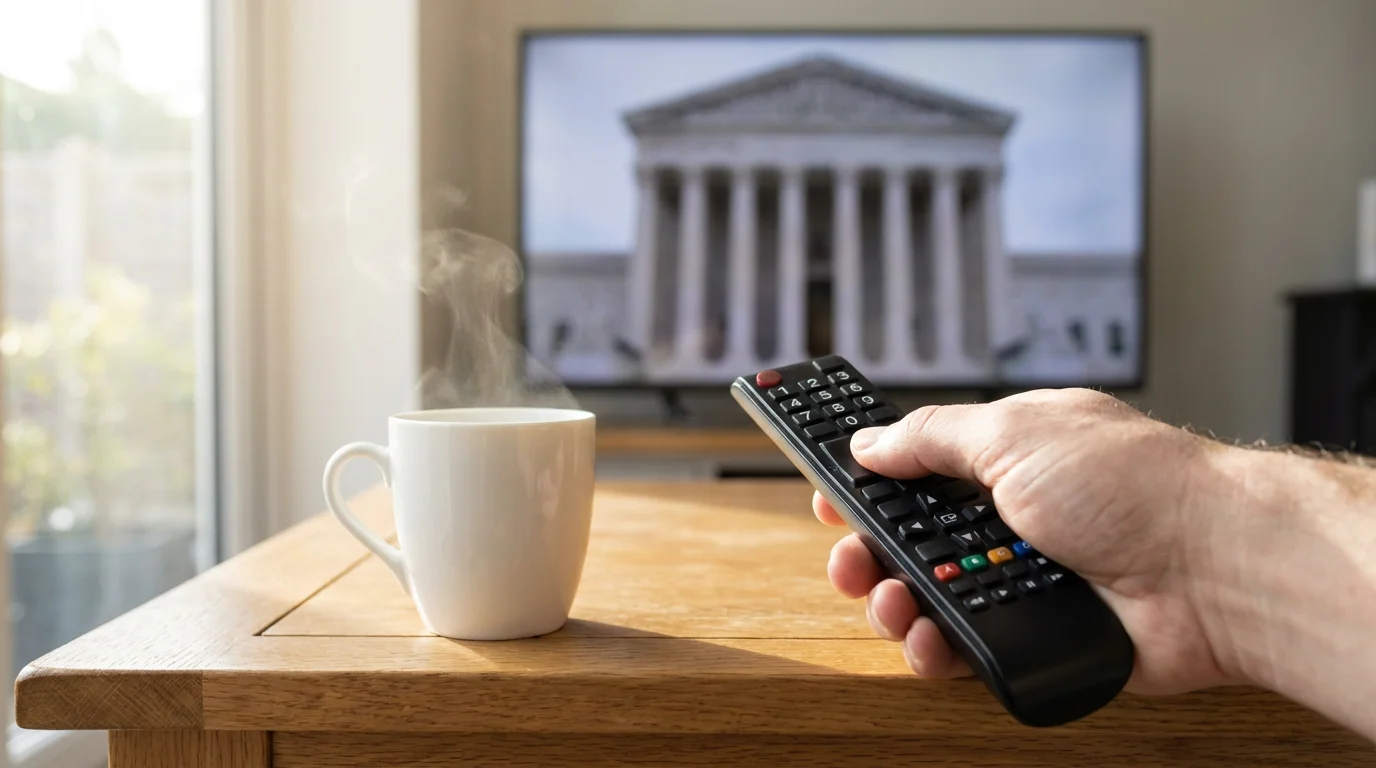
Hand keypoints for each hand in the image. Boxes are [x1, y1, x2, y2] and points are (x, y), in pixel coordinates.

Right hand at [815, 388, 1242, 694]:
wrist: (1212, 568)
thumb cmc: (1135, 485)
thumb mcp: (1013, 432)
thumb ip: (932, 438)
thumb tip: (871, 441)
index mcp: (1009, 458)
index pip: (919, 471)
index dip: (870, 485)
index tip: (829, 498)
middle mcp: (1014, 519)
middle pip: (914, 542)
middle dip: (869, 553)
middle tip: (850, 563)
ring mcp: (1024, 579)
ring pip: (932, 600)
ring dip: (897, 603)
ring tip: (893, 602)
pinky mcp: (1037, 637)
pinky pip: (967, 649)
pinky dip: (937, 650)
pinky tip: (929, 642)